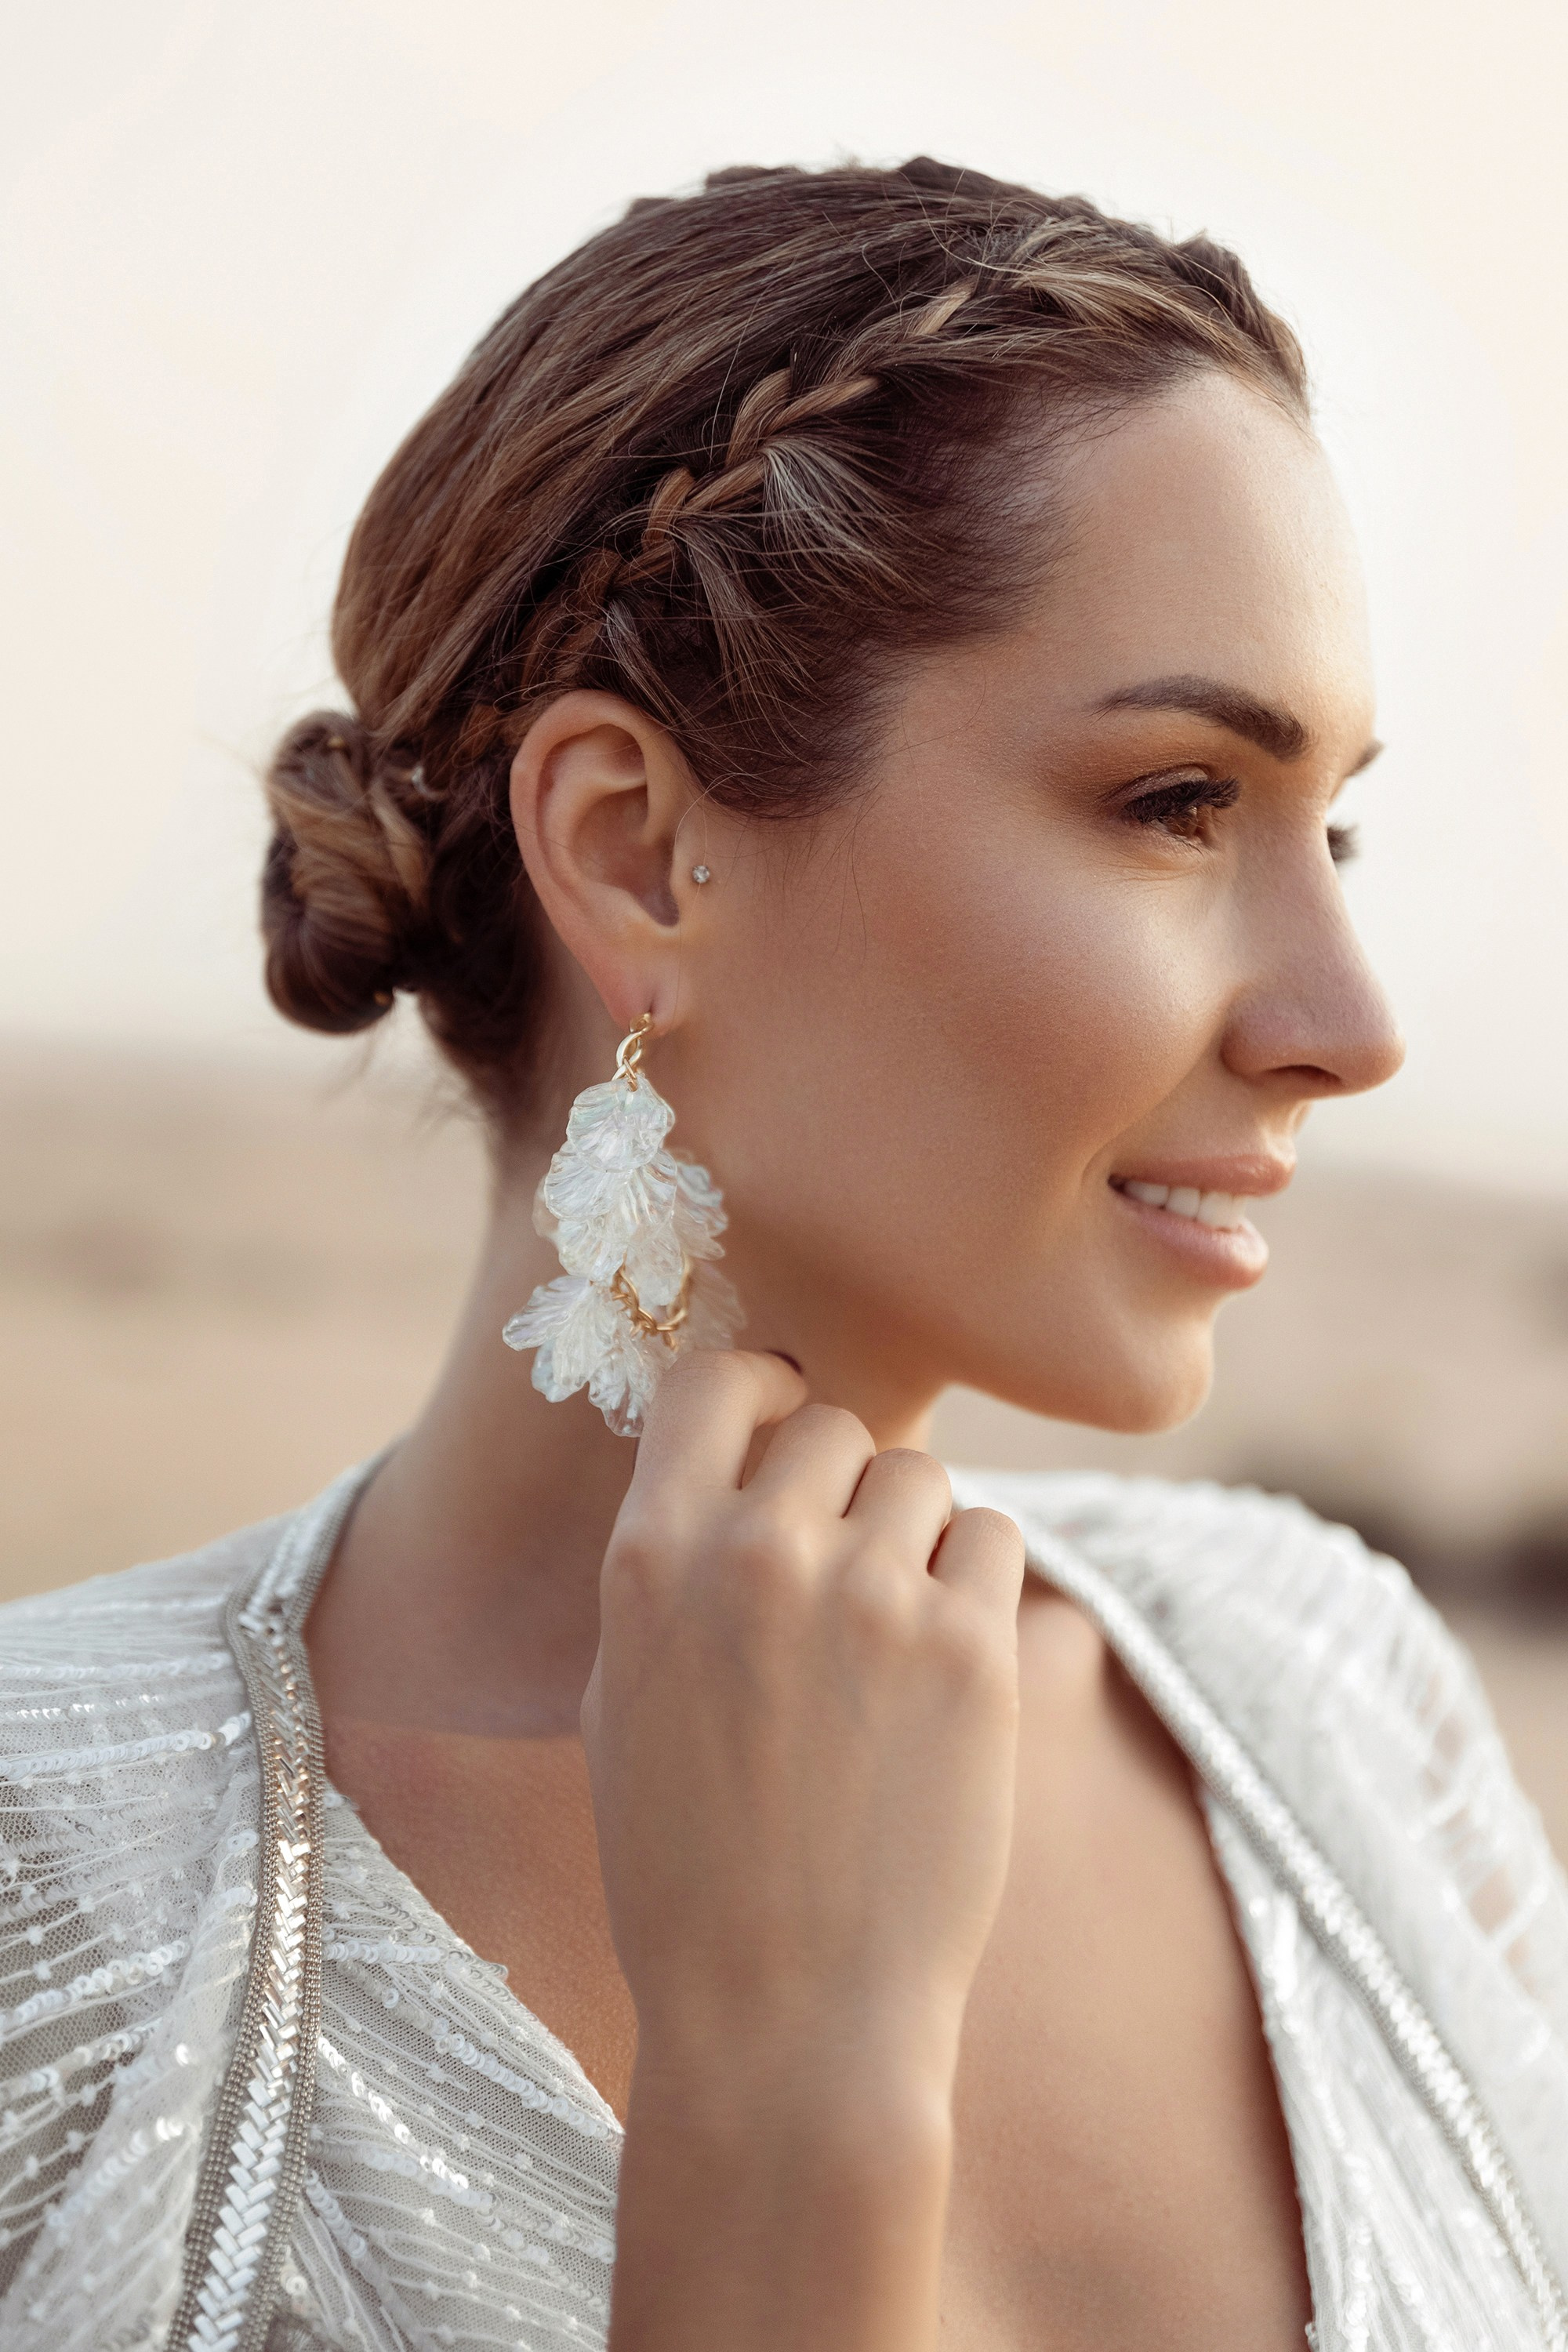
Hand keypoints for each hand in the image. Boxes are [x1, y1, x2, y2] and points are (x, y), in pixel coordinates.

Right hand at [583, 1350, 1025, 2350]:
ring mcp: (870, 1597)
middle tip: (847, 1570)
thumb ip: (674, 1566)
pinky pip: (995, 1542)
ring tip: (894, 1640)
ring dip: (916, 1534)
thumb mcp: (627, 1696)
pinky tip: (947, 1671)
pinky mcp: (972, 1649)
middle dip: (845, 1482)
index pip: (716, 1377)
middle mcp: (756, 1554)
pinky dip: (978, 1587)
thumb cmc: (688, 1866)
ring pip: (923, 1478)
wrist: (782, 2015)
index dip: (763, 1388)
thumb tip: (737, 1462)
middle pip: (835, 1425)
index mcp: (649, 1557)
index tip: (787, 1417)